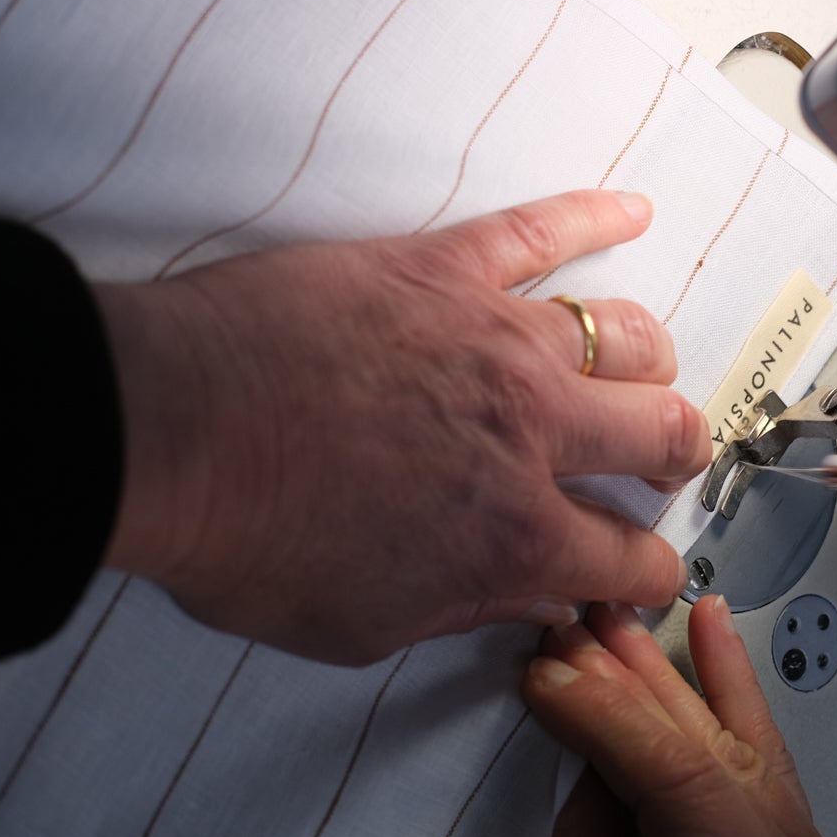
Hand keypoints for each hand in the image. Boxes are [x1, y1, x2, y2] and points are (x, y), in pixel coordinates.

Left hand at [94, 190, 710, 663]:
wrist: (160, 429)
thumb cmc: (245, 538)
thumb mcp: (360, 625)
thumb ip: (467, 611)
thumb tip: (537, 605)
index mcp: (515, 536)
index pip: (630, 560)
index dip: (648, 576)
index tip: (639, 574)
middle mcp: (532, 432)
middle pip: (662, 432)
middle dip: (676, 457)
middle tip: (657, 465)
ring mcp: (497, 338)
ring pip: (628, 335)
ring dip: (648, 363)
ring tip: (641, 373)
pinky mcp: (446, 269)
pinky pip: (543, 229)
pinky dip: (597, 217)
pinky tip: (631, 211)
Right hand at [522, 596, 836, 836]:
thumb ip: (587, 827)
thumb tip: (583, 716)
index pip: (685, 782)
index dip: (607, 715)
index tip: (549, 673)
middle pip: (720, 759)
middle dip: (635, 688)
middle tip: (577, 630)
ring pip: (748, 757)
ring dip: (680, 684)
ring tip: (631, 618)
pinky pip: (771, 783)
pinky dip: (736, 713)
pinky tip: (717, 643)